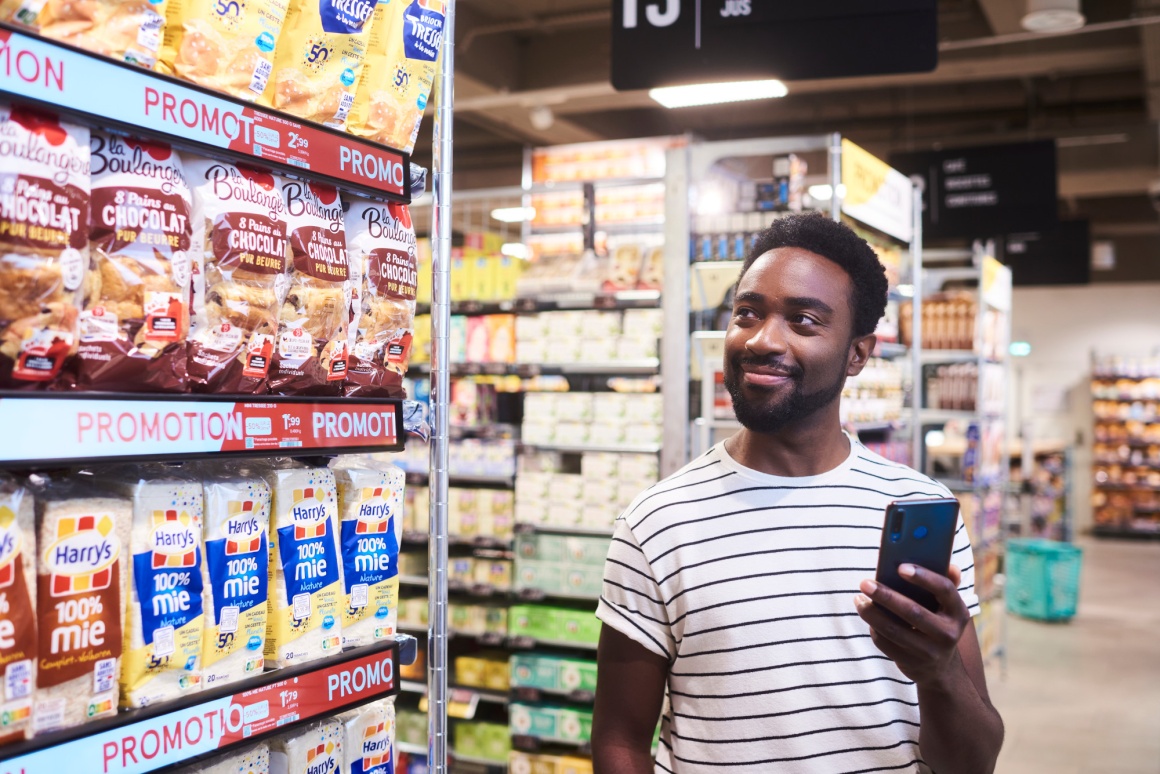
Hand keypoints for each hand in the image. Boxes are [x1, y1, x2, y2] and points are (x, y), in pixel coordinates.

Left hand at [854, 564, 968, 686]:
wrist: (940, 667)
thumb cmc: (937, 622)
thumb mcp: (946, 605)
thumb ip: (946, 583)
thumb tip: (948, 564)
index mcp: (958, 612)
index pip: (945, 590)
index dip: (924, 577)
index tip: (900, 567)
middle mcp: (948, 633)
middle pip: (914, 612)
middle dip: (886, 596)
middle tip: (865, 583)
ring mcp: (931, 652)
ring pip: (895, 630)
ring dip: (872, 613)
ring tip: (858, 599)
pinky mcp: (912, 664)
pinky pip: (886, 644)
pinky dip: (873, 629)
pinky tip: (867, 616)